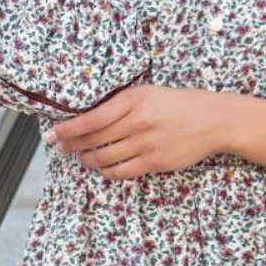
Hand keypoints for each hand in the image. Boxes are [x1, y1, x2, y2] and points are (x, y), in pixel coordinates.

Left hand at [43, 84, 223, 179]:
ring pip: (103, 157)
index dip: (66, 129)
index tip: (51, 135)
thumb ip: (122, 104)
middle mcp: (137, 121)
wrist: (214, 120)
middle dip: (71, 146)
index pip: (90, 118)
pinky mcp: (154, 161)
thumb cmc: (180, 105)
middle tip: (61, 148)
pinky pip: (120, 171)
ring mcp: (146, 143)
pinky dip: (107, 172)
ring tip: (82, 158)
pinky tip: (103, 168)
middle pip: (92, 139)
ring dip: (87, 160)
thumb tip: (90, 117)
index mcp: (133, 99)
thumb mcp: (149, 93)